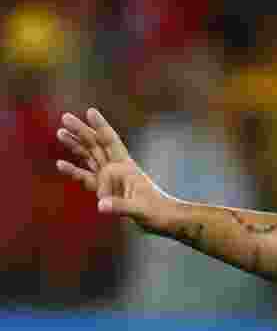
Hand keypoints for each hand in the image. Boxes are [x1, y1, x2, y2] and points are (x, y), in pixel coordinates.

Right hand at [55, 108, 176, 232]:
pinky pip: (86, 177)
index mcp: (125, 167)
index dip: (101, 126)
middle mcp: (116, 168)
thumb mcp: (139, 209)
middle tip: (65, 117)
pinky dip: (74, 170)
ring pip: (90, 156)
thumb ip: (119, 206)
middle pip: (96, 145)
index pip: (110, 141)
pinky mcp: (106, 189)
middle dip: (81, 130)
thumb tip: (101, 206)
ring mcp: (110, 178)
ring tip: (60, 132)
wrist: (163, 219)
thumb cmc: (156, 212)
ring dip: (76, 145)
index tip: (90, 111)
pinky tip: (60, 164)